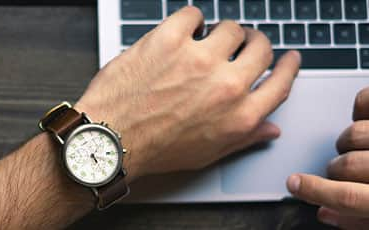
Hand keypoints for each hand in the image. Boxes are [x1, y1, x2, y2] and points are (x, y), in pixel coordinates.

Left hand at [75, 6, 300, 182]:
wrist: (112, 139)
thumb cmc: (156, 149)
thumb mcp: (208, 153)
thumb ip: (244, 138)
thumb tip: (270, 128)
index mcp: (239, 115)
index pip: (281, 83)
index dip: (288, 66)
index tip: (289, 57)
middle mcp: (226, 85)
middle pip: (261, 47)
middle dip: (256, 42)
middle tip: (244, 43)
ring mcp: (199, 59)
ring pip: (230, 27)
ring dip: (221, 32)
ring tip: (206, 41)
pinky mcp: (170, 40)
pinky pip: (193, 14)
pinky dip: (191, 21)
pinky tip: (183, 32)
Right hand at [287, 87, 368, 228]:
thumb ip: (357, 219)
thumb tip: (324, 212)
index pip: (348, 197)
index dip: (316, 192)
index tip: (293, 184)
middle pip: (345, 165)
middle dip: (336, 170)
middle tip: (339, 170)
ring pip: (355, 134)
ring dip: (350, 141)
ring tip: (358, 147)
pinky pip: (367, 100)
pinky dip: (361, 104)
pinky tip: (362, 117)